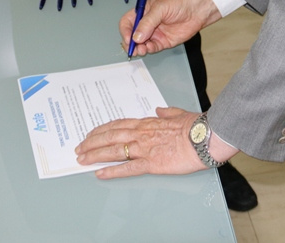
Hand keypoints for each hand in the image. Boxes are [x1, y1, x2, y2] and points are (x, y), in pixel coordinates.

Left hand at [75, 107, 204, 177]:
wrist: (205, 136)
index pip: (118, 125)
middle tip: (79, 148)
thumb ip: (167, 112)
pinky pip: (127, 168)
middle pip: (110, 136)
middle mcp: (141, 134)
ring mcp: (144, 148)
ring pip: (113, 150)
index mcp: (147, 122)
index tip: (92, 134)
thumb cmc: (195, 125)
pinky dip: (112, 171)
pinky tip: (100, 173)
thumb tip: (160, 110)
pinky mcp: (151, 163)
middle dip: (92, 142)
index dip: (102, 130)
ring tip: (82, 160)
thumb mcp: (179, 113)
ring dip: (95, 155)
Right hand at [121, 0, 222, 56]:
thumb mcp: (160, 8)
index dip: (125, 31)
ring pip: (141, 44)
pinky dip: (149, 50)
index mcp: (143, 11)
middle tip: (133, 47)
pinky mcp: (164, 41)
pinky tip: (149, 48)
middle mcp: (147, 23)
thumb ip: (147, 23)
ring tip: (141, 49)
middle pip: (132, 35)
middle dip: (130, 42)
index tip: (128, 38)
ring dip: (139, 48)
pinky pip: (152, 48)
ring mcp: (155, 33)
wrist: (198, 8)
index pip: (128, 22)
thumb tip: (137, 36)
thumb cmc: (180, 1)